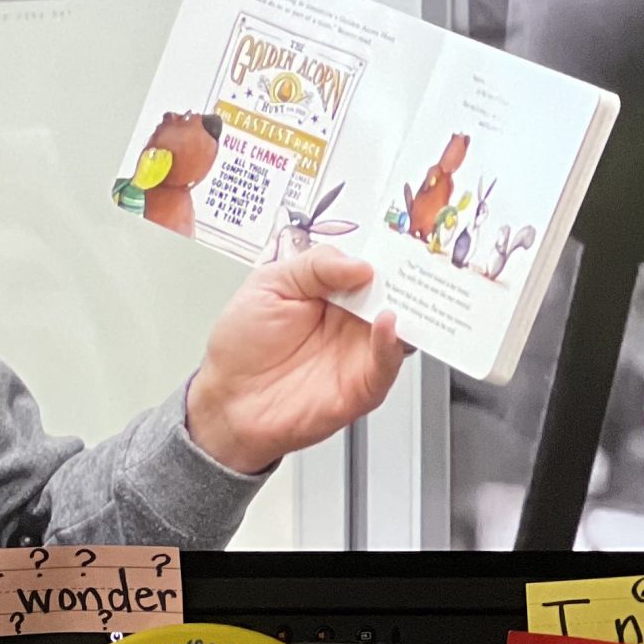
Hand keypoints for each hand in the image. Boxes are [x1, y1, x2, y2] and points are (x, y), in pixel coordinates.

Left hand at [185, 246, 406, 474]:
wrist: (227, 400)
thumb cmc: (241, 344)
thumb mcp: (269, 284)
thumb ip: (314, 267)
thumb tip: (360, 264)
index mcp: (331, 292)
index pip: (371, 268)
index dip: (387, 256)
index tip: (399, 243)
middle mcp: (351, 322)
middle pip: (394, 297)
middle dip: (409, 281)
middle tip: (416, 265)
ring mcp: (358, 354)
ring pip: (401, 330)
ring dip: (410, 311)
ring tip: (403, 294)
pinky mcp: (359, 387)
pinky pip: (386, 366)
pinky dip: (393, 345)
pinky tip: (387, 325)